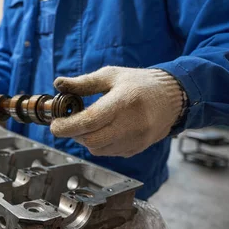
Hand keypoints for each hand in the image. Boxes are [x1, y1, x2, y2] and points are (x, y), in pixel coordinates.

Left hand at [50, 67, 184, 157]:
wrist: (173, 97)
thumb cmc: (140, 83)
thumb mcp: (111, 76)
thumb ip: (84, 82)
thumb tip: (59, 83)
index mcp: (123, 102)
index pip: (89, 121)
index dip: (67, 126)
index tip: (55, 125)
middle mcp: (132, 124)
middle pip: (91, 141)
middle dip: (74, 134)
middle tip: (68, 124)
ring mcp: (136, 140)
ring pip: (98, 149)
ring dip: (86, 139)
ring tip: (88, 124)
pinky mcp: (137, 149)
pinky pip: (109, 152)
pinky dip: (100, 144)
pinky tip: (104, 130)